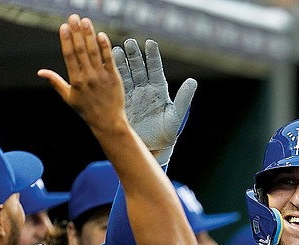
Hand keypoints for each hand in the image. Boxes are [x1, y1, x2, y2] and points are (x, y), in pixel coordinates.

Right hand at [37, 15, 125, 134]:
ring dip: (89, 35)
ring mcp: (101, 77)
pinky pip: (109, 59)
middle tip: (74, 17)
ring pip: (94, 52)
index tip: (64, 27)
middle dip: (77, 32)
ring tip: (86, 21)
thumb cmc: (87, 110)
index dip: (66, 40)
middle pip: (81, 50)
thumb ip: (55, 82)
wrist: (108, 122)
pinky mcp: (114, 77)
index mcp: (75, 81)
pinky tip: (101, 35)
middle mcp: (87, 77)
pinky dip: (105, 47)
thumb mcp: (68, 97)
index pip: (69, 56)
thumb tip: (40, 72)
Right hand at [113, 38, 196, 165]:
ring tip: (114, 49)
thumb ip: (184, 99)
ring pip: (126, 74)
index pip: (155, 69)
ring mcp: (133, 94)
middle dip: (134, 55)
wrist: (153, 148)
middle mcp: (146, 89)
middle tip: (129, 42)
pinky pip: (117, 86)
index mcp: (159, 90)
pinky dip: (112, 75)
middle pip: (139, 68)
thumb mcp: (176, 116)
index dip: (152, 57)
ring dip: (120, 62)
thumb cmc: (168, 133)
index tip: (149, 43)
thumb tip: (193, 81)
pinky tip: (105, 65)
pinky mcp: (123, 102)